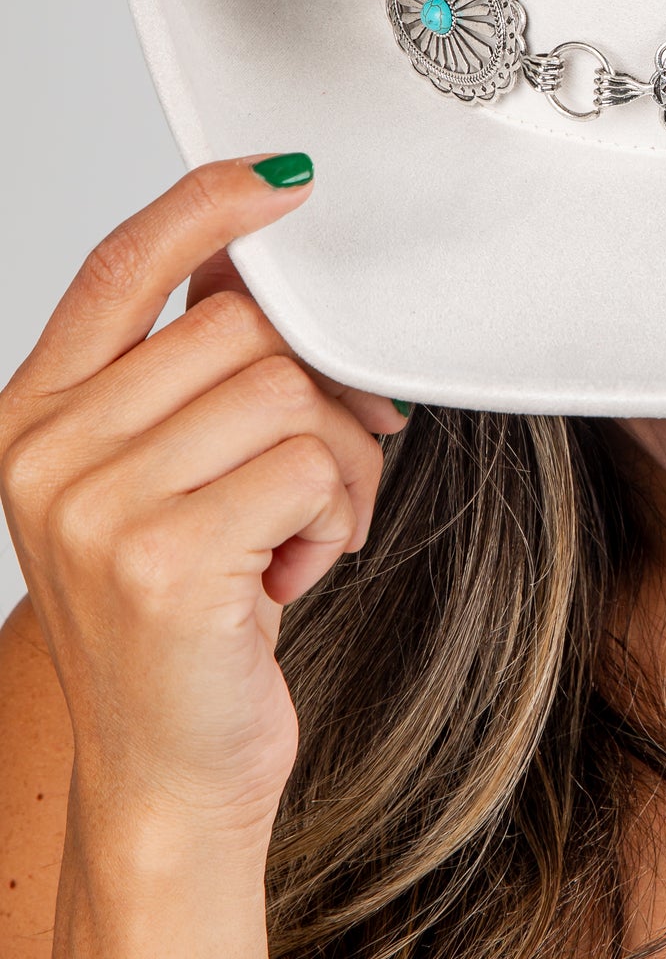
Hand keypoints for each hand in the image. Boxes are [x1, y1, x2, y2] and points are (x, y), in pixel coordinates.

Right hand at [0, 156, 409, 847]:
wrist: (168, 777)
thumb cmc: (185, 622)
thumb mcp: (166, 479)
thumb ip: (193, 374)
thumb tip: (253, 262)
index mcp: (34, 418)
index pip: (120, 265)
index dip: (206, 207)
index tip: (286, 182)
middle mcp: (46, 455)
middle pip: (241, 328)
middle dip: (318, 395)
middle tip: (326, 473)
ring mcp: (95, 507)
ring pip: (288, 392)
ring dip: (337, 464)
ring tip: (305, 532)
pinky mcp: (163, 560)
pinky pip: (309, 468)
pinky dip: (338, 517)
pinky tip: (296, 572)